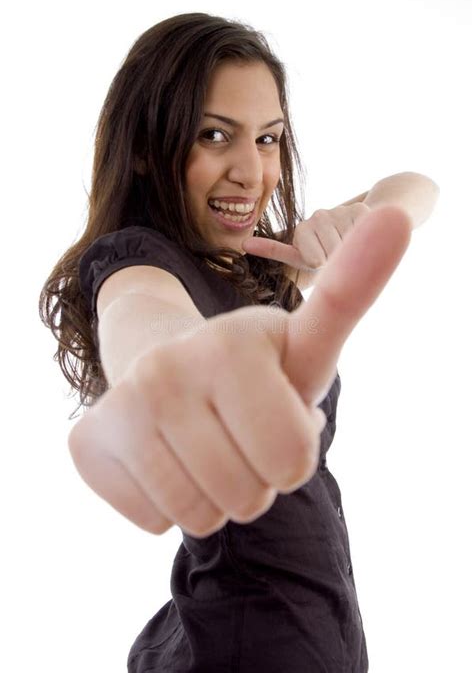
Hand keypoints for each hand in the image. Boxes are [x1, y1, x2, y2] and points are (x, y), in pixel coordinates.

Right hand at [68, 206, 410, 538]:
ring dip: (214, 495)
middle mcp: (166, 368)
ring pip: (200, 515)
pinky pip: (155, 520)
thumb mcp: (306, 343)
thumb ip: (351, 292)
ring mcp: (122, 406)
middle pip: (249, 495)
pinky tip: (162, 457)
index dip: (294, 450)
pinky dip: (168, 505)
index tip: (276, 411)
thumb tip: (399, 216)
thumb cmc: (255, 371)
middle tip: (238, 434)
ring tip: (203, 446)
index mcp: (231, 343)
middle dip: (255, 478)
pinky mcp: (87, 443)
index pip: (294, 456)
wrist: (166, 370)